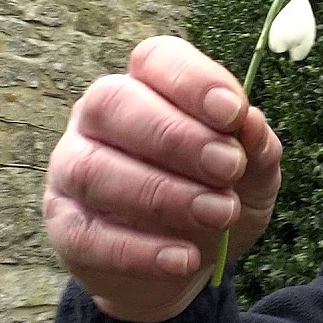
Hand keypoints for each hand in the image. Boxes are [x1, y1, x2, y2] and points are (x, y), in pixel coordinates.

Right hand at [43, 36, 281, 322]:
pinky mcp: (65, 226)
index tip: (234, 113)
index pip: (155, 60)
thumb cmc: (216, 195)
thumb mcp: (253, 173)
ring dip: (162, 194)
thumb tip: (251, 123)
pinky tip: (184, 258)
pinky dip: (140, 250)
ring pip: (94, 169)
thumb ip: (256, 147)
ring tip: (219, 214)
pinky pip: (88, 235)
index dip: (193, 81)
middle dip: (176, 137)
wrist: (188, 263)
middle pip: (113, 103)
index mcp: (148, 86)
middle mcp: (98, 118)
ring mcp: (72, 169)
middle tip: (228, 168)